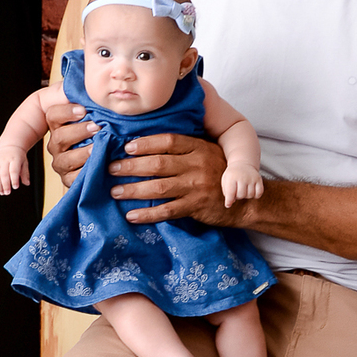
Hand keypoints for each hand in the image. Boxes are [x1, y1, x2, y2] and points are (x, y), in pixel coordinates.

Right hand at [0, 144, 29, 193]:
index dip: (14, 180)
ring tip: (2, 192)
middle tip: (7, 193)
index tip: (15, 187)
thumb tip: (27, 183)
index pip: (14, 170)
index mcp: (15, 159)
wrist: (10, 146)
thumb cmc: (18, 157)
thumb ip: (25, 174)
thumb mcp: (24, 163)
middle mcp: (4, 160)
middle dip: (5, 185)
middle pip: (3, 174)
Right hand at [46, 97, 97, 188]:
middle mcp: (56, 144)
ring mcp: (61, 163)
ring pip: (65, 159)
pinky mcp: (68, 179)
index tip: (83, 110)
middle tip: (96, 128)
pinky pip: (72, 179)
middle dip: (78, 132)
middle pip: (59, 137)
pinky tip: (96, 168)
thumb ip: (86, 98)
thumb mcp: (91, 112)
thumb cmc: (99, 131)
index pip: (54, 115)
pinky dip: (84, 174)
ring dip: (82, 153)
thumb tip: (87, 77)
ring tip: (97, 148)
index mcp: (58, 126)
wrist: (103, 161)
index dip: (66, 112)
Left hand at [108, 133, 238, 225]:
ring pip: (159, 187)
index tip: (126, 147)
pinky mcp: (196, 207)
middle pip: (158, 164)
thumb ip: (185, 149)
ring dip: (134, 190)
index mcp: (199, 148)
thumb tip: (148, 145)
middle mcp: (197, 166)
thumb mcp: (207, 153)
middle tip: (111, 169)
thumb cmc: (219, 174)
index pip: (168, 141)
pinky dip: (148, 214)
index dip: (146, 143)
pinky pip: (167, 211)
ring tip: (115, 192)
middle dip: (131, 167)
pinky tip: (132, 215)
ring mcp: (196, 187)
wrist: (244, 202)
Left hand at [221, 162, 263, 208]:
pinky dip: (256, 195)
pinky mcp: (259, 179)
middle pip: (241, 195)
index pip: (230, 192)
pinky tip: (251, 191)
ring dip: (246, 195)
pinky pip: (259, 193)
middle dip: (238, 196)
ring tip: (244, 190)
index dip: (228, 201)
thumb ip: (226, 192)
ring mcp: (251, 178)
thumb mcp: (225, 180)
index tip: (228, 205)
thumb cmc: (233, 175)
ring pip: (250, 195)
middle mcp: (242, 177)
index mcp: (232, 177)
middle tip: (237, 191)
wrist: (242, 163)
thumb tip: (231, 203)